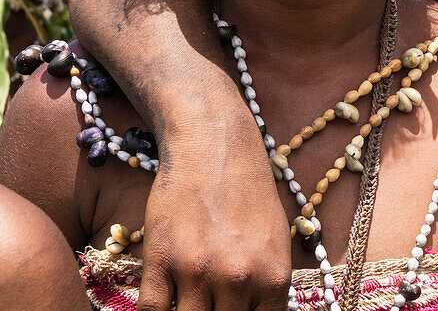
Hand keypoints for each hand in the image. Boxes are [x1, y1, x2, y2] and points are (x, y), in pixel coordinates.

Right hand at [137, 126, 290, 310]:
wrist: (213, 143)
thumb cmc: (250, 190)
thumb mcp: (277, 240)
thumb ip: (267, 285)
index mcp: (273, 277)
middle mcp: (238, 279)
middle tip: (210, 308)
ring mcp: (196, 272)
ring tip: (189, 303)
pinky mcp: (160, 261)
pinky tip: (163, 306)